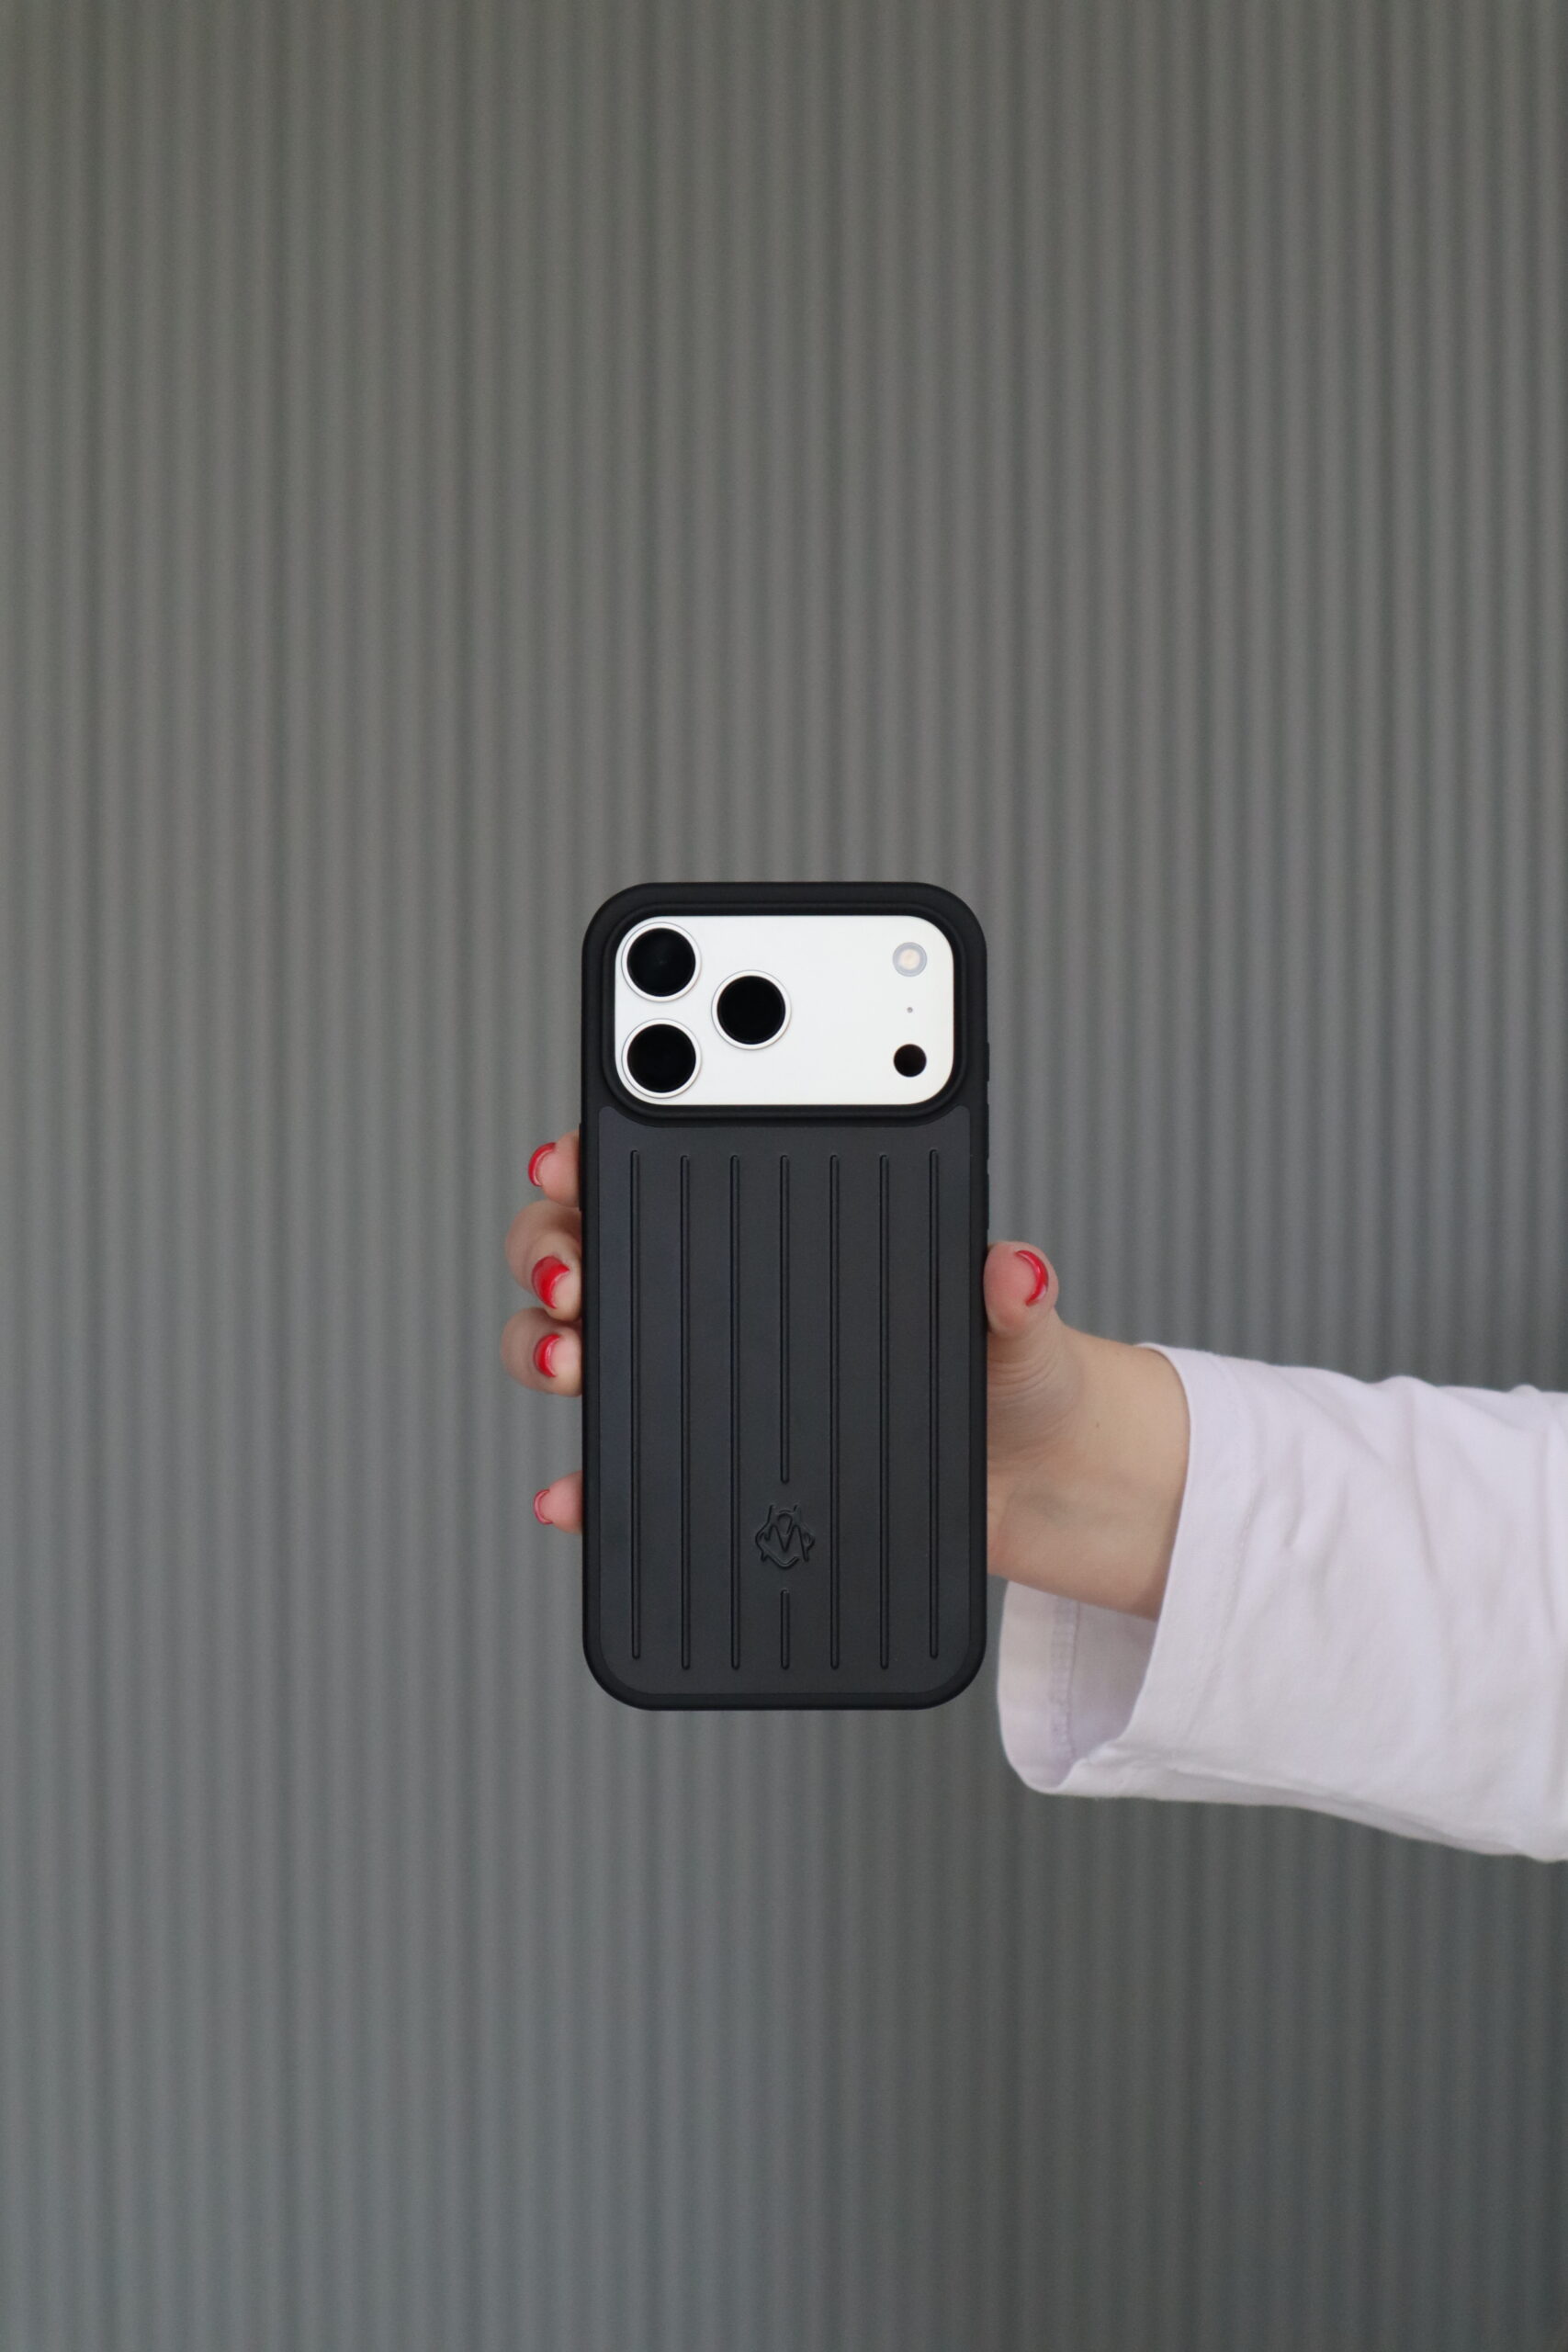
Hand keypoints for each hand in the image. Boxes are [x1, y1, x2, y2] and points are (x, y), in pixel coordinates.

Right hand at [504, 1131, 1187, 1620]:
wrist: (1040, 1487)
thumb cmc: (1020, 1373)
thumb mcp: (1020, 1323)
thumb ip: (1011, 1296)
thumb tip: (1013, 1267)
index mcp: (790, 1225)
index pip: (672, 1159)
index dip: (604, 1144)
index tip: (572, 1151)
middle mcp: (728, 1291)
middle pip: (591, 1243)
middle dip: (551, 1245)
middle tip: (570, 1274)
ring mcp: (709, 1375)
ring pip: (581, 1341)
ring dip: (545, 1344)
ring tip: (567, 1361)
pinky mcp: (714, 1461)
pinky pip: (622, 1464)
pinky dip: (583, 1481)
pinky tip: (570, 1493)